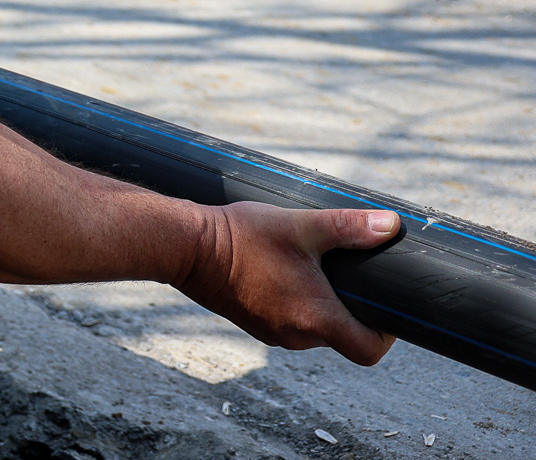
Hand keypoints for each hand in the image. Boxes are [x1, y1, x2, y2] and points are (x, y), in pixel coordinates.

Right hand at [175, 203, 400, 365]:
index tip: (384, 304)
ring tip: (313, 268)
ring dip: (322, 305)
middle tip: (348, 272)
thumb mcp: (300, 226)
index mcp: (315, 319)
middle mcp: (296, 336)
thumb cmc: (241, 237)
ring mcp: (273, 333)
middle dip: (352, 308)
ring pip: (315, 329)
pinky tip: (284, 272)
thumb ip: (349, 227)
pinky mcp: (255, 325)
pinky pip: (290, 323)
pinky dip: (297, 304)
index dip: (386, 333)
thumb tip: (390, 225)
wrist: (185, 247)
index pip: (369, 351)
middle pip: (343, 336)